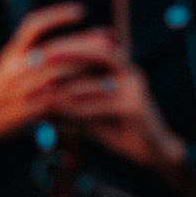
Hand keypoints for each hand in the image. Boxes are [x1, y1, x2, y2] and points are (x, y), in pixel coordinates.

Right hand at [0, 4, 108, 153]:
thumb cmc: (3, 86)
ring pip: (62, 77)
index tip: (81, 10)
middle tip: (110, 43)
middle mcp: (17, 67)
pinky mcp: (30, 110)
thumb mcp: (11, 60)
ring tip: (113, 74)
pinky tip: (97, 100)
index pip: (34, 25)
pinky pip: (59, 103)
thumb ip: (34, 48)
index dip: (57, 15)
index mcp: (13, 51)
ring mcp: (23, 89)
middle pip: (57, 50)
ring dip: (89, 75)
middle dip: (86, 46)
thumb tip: (68, 35)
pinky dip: (79, 100)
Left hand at [45, 48, 187, 181]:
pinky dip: (80, 111)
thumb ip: (73, 102)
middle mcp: (131, 72)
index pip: (95, 45)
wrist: (153, 152)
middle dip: (70, 52)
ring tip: (44, 92)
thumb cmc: (119, 130)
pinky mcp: (136, 109)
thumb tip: (42, 96)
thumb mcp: (93, 112)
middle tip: (42, 58)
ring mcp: (136, 89)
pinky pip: (102, 106)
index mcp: (122, 68)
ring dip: (68, 88)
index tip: (42, 48)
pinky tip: (62, 116)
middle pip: (101, 52)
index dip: (70, 45)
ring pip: (98, 82)